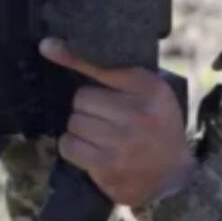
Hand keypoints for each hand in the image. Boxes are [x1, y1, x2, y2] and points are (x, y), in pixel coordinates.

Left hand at [39, 37, 195, 207]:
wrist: (174, 174)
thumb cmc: (155, 124)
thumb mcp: (145, 89)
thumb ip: (101, 67)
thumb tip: (46, 46)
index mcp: (149, 88)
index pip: (99, 67)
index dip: (73, 60)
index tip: (48, 47)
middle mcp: (138, 113)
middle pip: (81, 99)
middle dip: (87, 108)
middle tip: (104, 117)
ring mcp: (122, 142)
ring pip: (73, 123)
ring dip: (81, 129)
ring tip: (101, 136)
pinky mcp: (108, 167)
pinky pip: (69, 147)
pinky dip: (75, 148)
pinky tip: (93, 150)